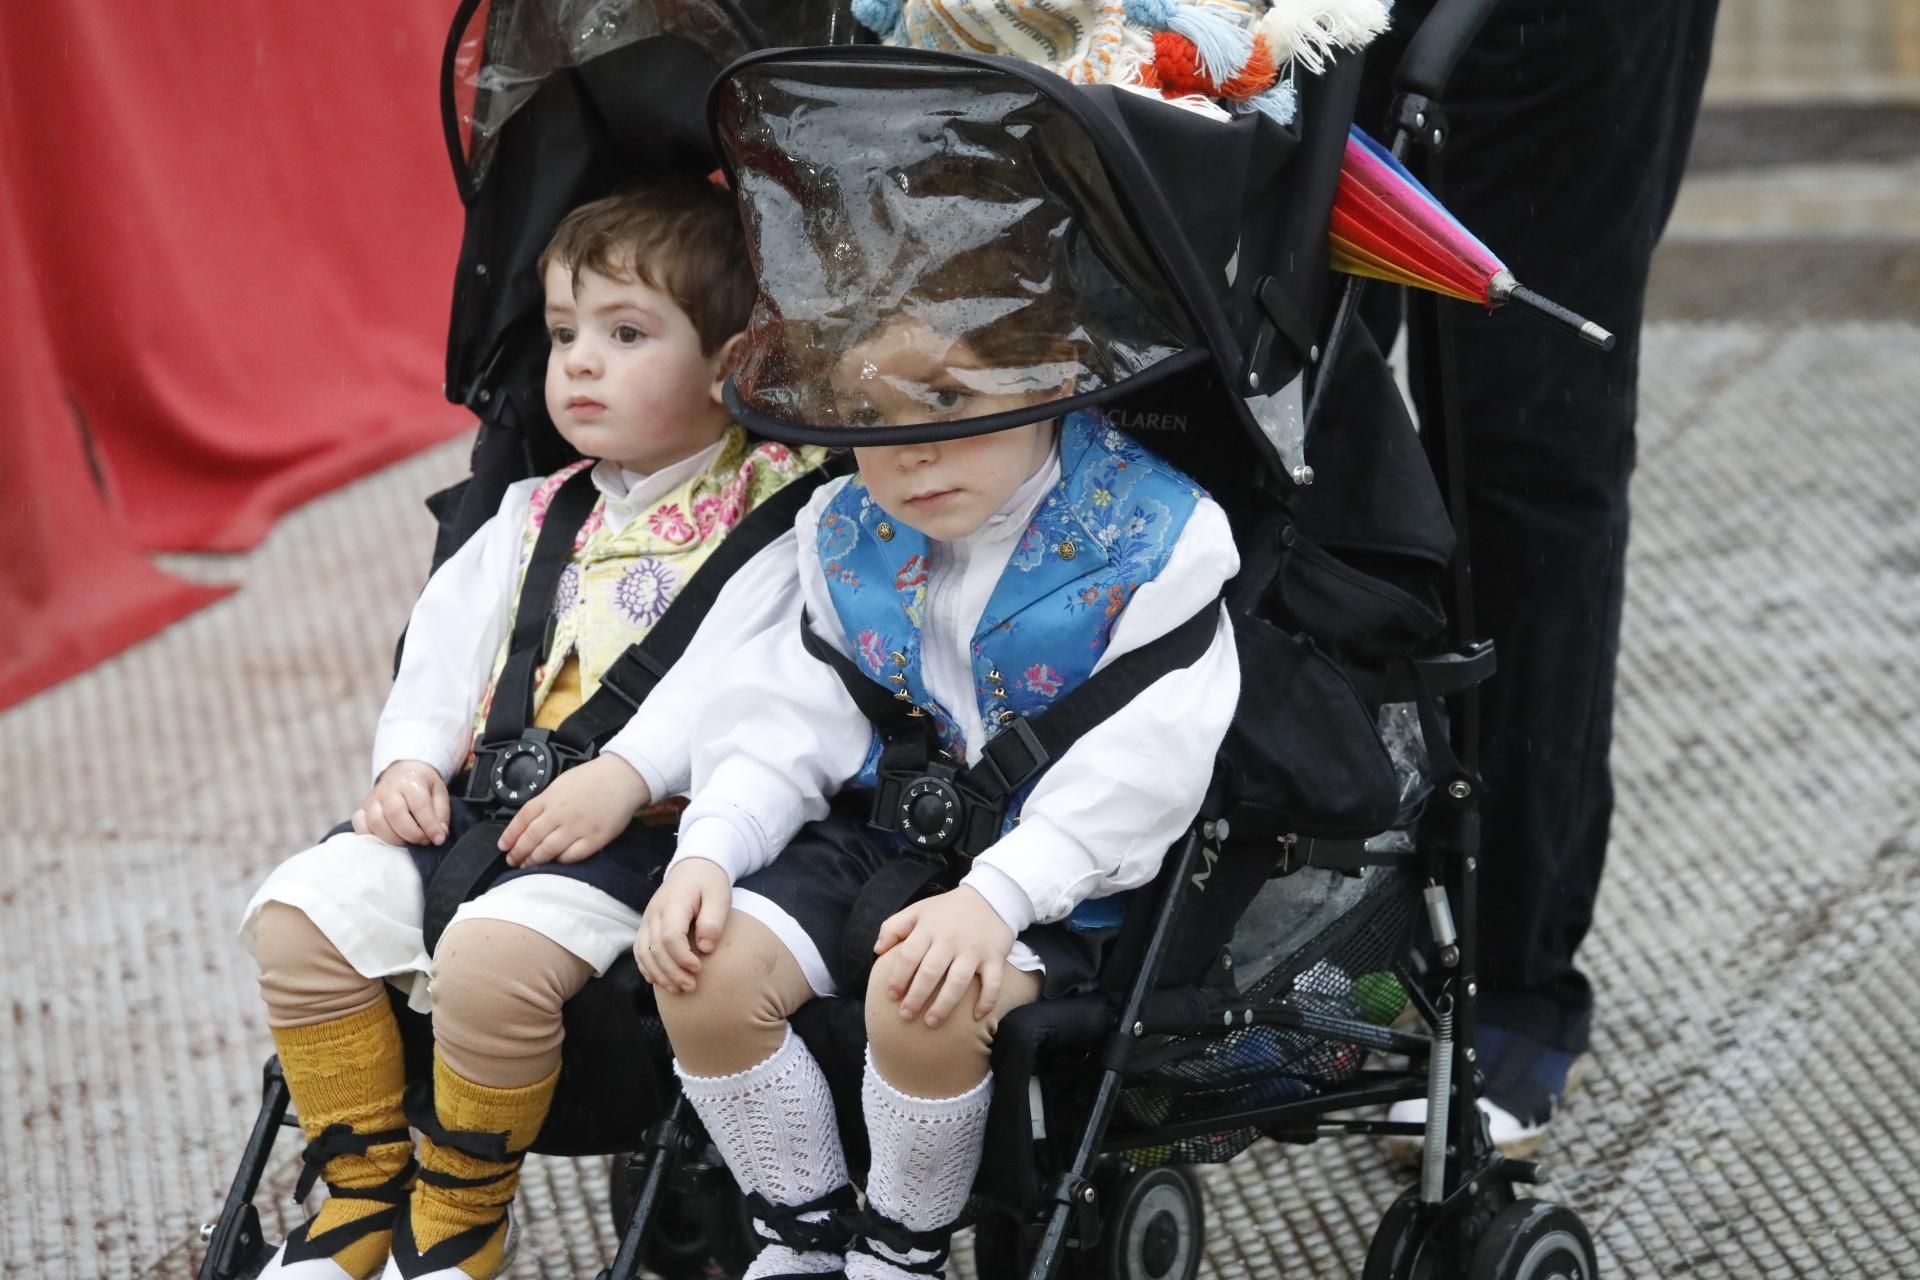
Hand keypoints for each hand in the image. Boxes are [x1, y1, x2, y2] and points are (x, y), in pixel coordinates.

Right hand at [352, 761, 449, 847]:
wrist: (402, 772)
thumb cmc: (423, 785)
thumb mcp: (439, 793)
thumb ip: (441, 815)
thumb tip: (439, 836)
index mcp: (411, 781)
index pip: (419, 805)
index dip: (429, 826)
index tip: (438, 839)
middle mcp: (388, 789)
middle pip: (395, 814)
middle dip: (411, 834)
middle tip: (423, 841)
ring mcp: (372, 799)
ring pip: (375, 822)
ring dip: (393, 839)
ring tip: (407, 843)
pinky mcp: (363, 809)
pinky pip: (360, 824)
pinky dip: (371, 837)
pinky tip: (386, 841)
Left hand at [498, 755, 650, 866]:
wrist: (623, 777)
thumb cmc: (593, 778)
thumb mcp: (561, 783)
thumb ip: (546, 801)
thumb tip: (529, 821)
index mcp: (550, 797)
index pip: (522, 819)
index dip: (510, 835)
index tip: (503, 847)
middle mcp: (560, 813)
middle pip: (531, 837)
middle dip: (519, 852)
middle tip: (513, 861)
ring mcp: (577, 827)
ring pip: (548, 850)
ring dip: (535, 860)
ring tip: (528, 866)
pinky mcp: (594, 838)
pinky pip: (572, 856)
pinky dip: (560, 861)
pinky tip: (555, 862)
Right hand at [635, 858, 731, 992]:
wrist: (693, 867)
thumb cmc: (709, 883)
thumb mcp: (719, 896)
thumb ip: (713, 921)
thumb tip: (705, 948)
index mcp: (673, 904)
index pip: (670, 936)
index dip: (682, 957)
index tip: (698, 968)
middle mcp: (655, 913)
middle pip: (655, 949)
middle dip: (672, 972)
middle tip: (691, 987)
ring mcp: (647, 919)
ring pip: (644, 953)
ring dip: (659, 974)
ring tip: (677, 989)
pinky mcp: (646, 926)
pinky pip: (639, 950)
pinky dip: (646, 968)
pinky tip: (659, 981)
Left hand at [874, 886, 1014, 1027]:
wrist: (990, 897)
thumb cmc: (947, 909)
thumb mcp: (918, 910)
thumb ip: (893, 927)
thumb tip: (877, 950)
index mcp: (929, 929)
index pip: (909, 956)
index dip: (898, 978)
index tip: (891, 996)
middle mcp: (950, 940)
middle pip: (930, 973)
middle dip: (916, 997)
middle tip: (906, 1016)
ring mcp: (973, 950)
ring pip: (957, 981)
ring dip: (944, 1005)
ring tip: (931, 1022)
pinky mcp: (994, 957)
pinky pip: (992, 982)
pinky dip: (987, 1000)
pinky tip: (977, 1016)